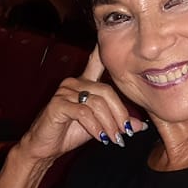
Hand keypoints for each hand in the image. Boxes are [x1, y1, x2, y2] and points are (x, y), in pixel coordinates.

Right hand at [17, 47, 147, 161]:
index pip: (95, 62)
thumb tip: (141, 126)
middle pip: (106, 90)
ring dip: (109, 124)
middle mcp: (74, 83)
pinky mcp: (58, 104)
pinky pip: (84, 113)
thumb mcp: (99, 126)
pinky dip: (95, 127)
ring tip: (114, 138)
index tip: (113, 40)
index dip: (102, 51)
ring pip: (97, 103)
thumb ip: (117, 121)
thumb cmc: (70, 133)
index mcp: (84, 83)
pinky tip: (99, 137)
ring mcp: (64, 92)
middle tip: (124, 132)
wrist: (46, 147)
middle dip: (119, 113)